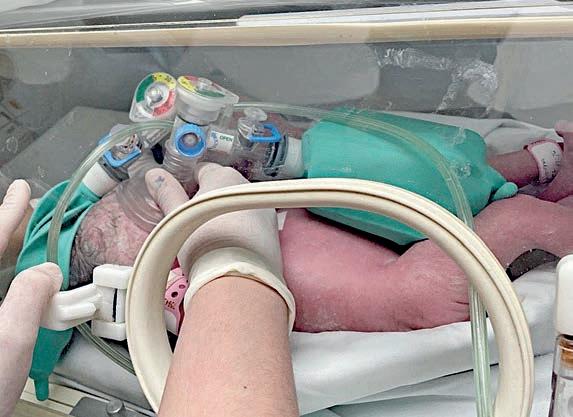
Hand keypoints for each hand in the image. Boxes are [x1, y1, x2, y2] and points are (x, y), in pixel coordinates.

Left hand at [0, 180, 62, 416]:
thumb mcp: (11, 343)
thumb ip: (30, 298)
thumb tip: (45, 271)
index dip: (7, 214)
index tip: (21, 192)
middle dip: (7, 228)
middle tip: (26, 211)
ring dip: (6, 252)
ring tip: (26, 237)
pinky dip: (6, 277)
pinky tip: (19, 276)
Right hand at [178, 163, 294, 329]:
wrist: (237, 280)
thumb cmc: (203, 245)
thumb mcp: (176, 218)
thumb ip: (166, 193)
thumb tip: (154, 175)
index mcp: (223, 176)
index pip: (202, 169)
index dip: (187, 184)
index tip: (178, 202)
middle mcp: (247, 187)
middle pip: (221, 188)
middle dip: (206, 201)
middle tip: (190, 223)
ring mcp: (264, 209)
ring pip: (237, 206)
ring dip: (224, 216)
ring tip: (208, 239)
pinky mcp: (273, 231)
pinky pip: (251, 225)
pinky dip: (239, 231)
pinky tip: (227, 248)